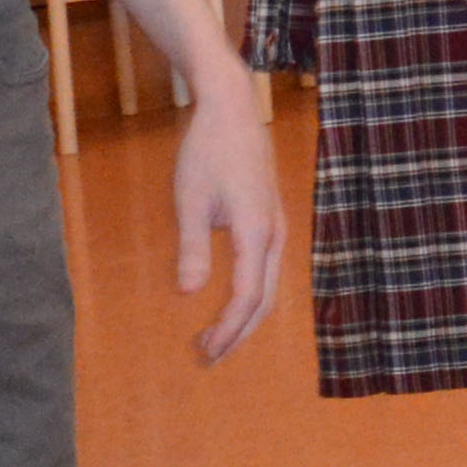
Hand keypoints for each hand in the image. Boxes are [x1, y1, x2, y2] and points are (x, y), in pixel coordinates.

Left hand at [165, 85, 285, 362]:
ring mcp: (277, 227)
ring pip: (269, 287)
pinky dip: (250, 295)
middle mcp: (275, 236)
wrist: (232, 109)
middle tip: (208, 358)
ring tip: (217, 337)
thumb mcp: (190, 200)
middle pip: (264, 300)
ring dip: (244, 317)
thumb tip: (190, 293)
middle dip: (238, 334)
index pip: (247, 298)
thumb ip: (192, 248)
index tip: (203, 350)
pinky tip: (230, 299)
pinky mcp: (270, 219)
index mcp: (257, 233)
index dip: (226, 329)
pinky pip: (266, 270)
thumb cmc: (207, 150)